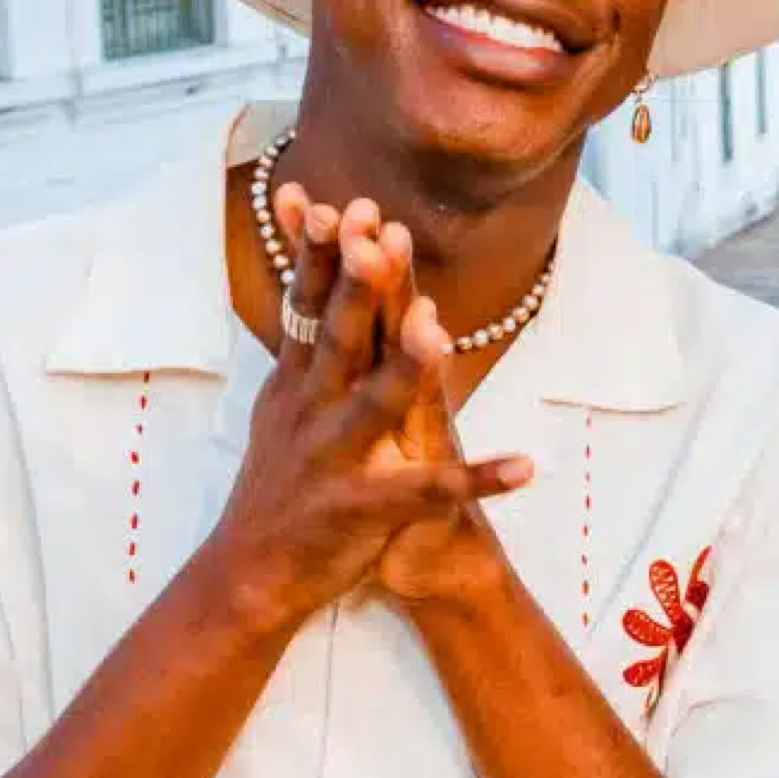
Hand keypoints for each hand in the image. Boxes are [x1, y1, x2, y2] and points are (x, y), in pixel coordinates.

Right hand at [209, 192, 527, 639]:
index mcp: (298, 385)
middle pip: (337, 337)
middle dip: (360, 284)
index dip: (324, 254)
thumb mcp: (283, 407)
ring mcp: (336, 460)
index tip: (344, 202)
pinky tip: (526, 467)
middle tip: (382, 231)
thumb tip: (312, 279)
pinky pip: (431, 494)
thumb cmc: (281, 485)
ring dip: (407, 366)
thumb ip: (303, 347)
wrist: (252, 574)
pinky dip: (480, 481)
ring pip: (376, 404)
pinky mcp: (363, 510)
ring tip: (437, 329)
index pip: (308, 307)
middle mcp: (312, 412)